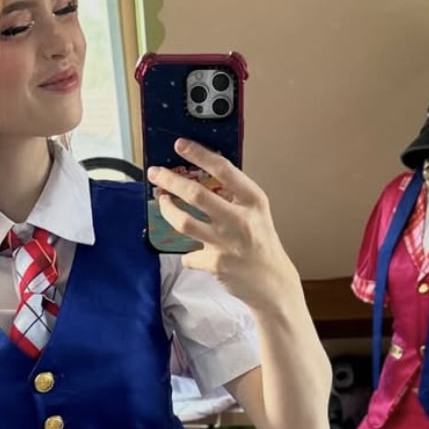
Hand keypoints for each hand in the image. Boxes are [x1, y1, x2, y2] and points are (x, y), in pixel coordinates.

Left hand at [147, 138, 297, 311]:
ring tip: (163, 202)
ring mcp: (226, 242)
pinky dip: (187, 255)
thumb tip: (199, 180)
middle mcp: (240, 218)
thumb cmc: (261, 244)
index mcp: (253, 200)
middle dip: (170, 180)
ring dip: (167, 211)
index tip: (180, 145)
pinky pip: (189, 255)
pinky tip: (192, 255)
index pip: (224, 169)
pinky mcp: (216, 264)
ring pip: (184, 222)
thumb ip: (234, 197)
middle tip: (155, 173)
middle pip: (196, 194)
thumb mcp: (256, 213)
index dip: (199, 154)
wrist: (273, 283)